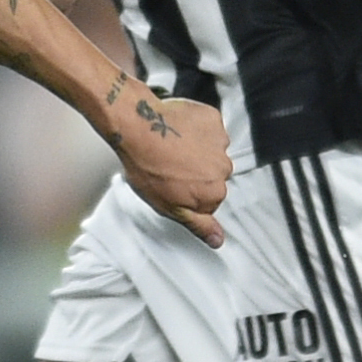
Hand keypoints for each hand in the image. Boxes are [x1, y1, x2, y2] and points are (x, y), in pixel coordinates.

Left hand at [112, 92, 229, 247]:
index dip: (189, 194)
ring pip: (212, 151)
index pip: (209, 199)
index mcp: (214, 192)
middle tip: (170, 167)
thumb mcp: (168, 206)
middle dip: (196, 173)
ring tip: (171, 148)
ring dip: (197, 150)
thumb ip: (198, 224)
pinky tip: (177, 131)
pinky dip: (196, 129)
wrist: (137, 129)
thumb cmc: (147, 168)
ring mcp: (221, 142)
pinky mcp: (213, 120)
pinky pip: (209, 128)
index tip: (174, 187)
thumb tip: (218, 241)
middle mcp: (224, 168)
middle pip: (213, 175)